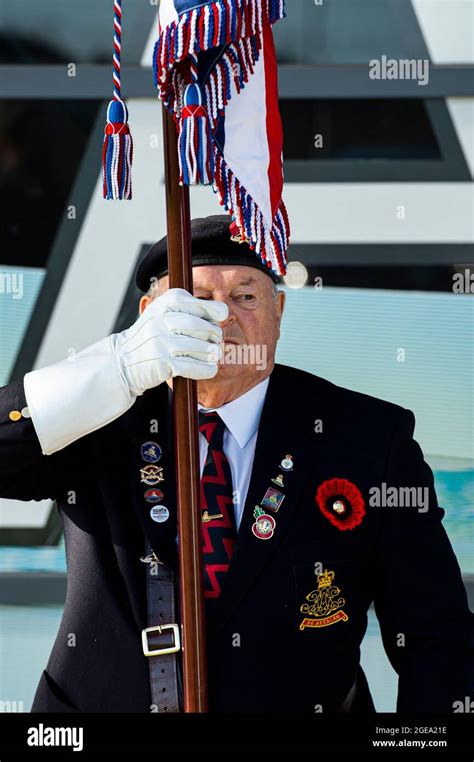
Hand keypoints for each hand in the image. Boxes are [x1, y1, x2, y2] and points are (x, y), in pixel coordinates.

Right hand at [113, 288, 227, 395]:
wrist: (123, 362)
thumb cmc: (151, 337)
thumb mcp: (163, 314)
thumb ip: (190, 309)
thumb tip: (224, 312)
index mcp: (163, 304)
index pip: (197, 304)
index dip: (214, 311)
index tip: (222, 316)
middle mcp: (161, 320)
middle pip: (202, 327)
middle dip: (214, 335)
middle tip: (215, 342)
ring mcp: (161, 341)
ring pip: (201, 347)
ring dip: (211, 354)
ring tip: (212, 355)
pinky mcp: (162, 362)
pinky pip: (193, 366)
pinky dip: (206, 369)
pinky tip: (209, 369)